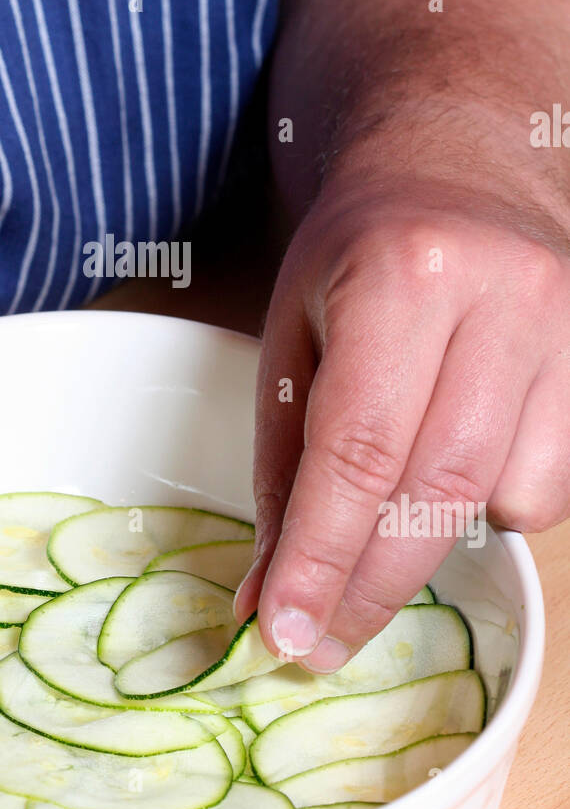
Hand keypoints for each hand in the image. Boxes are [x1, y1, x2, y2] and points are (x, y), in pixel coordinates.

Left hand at [236, 175, 569, 670]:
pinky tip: (448, 466)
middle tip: (319, 644)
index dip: (320, 557)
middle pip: (436, 491)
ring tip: (373, 532)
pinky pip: (544, 487)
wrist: (460, 164)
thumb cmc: (360, 250)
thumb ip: (283, 466)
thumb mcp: (293, 333)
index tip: (283, 634)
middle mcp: (501, 300)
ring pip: (499, 499)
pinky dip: (487, 508)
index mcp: (405, 276)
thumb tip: (267, 595)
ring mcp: (564, 331)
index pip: (359, 448)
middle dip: (370, 587)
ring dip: (427, 547)